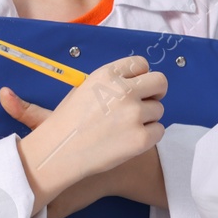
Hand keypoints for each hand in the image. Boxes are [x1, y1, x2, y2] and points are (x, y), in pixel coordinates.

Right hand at [4, 55, 165, 213]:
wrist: (57, 153)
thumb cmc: (68, 123)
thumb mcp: (84, 90)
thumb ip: (112, 84)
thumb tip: (137, 82)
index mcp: (107, 75)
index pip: (141, 64)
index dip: (141, 76)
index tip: (137, 87)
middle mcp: (123, 91)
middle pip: (160, 82)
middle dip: (156, 92)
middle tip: (146, 104)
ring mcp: (134, 114)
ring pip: (159, 109)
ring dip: (147, 118)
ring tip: (124, 128)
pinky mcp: (141, 138)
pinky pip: (159, 131)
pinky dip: (148, 136)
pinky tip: (128, 141)